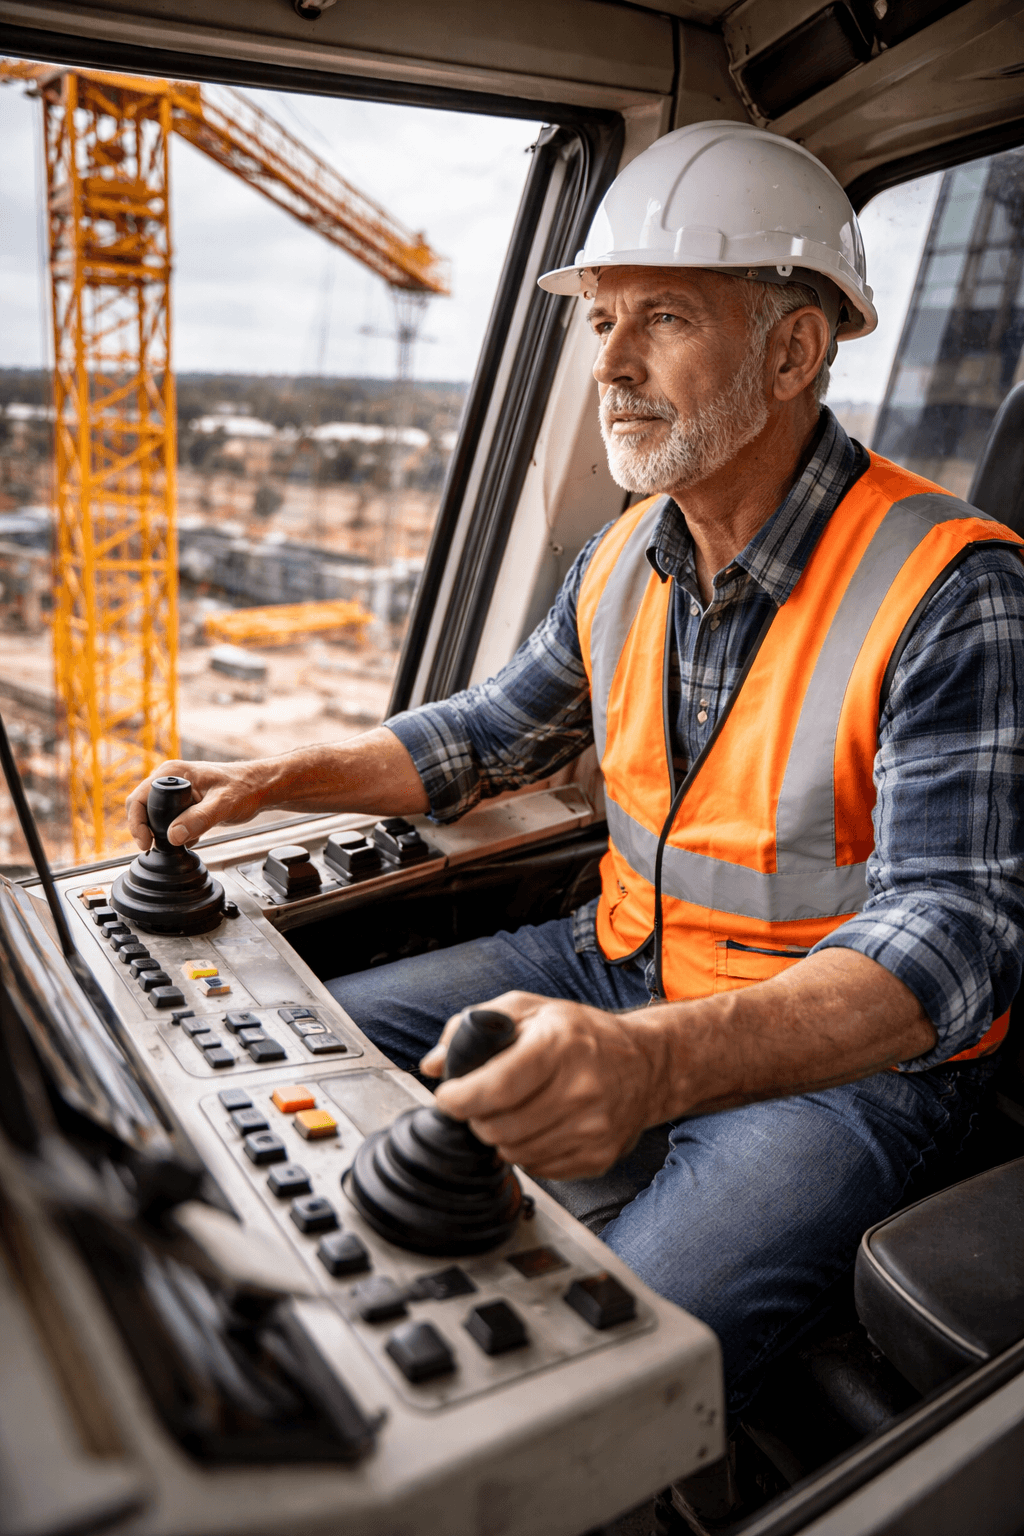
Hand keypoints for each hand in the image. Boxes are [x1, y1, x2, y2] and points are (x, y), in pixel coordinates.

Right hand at [126, 758, 268, 850]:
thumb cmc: (245, 787)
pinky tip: (193, 836)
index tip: (146, 843)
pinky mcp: (182, 803)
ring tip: (185, 839)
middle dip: (148, 830)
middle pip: (142, 808)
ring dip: (162, 833)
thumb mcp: (223, 804)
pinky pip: (168, 821)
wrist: (259, 788)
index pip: (138, 798)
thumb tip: (173, 836)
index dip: (137, 823)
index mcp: (172, 773)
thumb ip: (198, 819)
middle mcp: (169, 779)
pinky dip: (175, 833)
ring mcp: (175, 792)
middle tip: (161, 847)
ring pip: (154, 817)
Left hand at [422, 992, 667, 1179]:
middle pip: (499, 1127)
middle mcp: (581, 1088)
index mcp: (560, 1045)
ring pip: (514, 1153)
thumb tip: (433, 1063)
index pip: (497, 1086)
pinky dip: (527, 1151)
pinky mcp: (598, 1157)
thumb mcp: (530, 1010)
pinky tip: (539, 1125)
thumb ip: (473, 1028)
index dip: (460, 1098)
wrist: (646, 1065)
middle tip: (483, 1102)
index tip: (447, 1097)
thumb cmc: (582, 1034)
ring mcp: (593, 1128)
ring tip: (512, 1111)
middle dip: (477, 1117)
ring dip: (500, 1136)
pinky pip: (539, 1168)